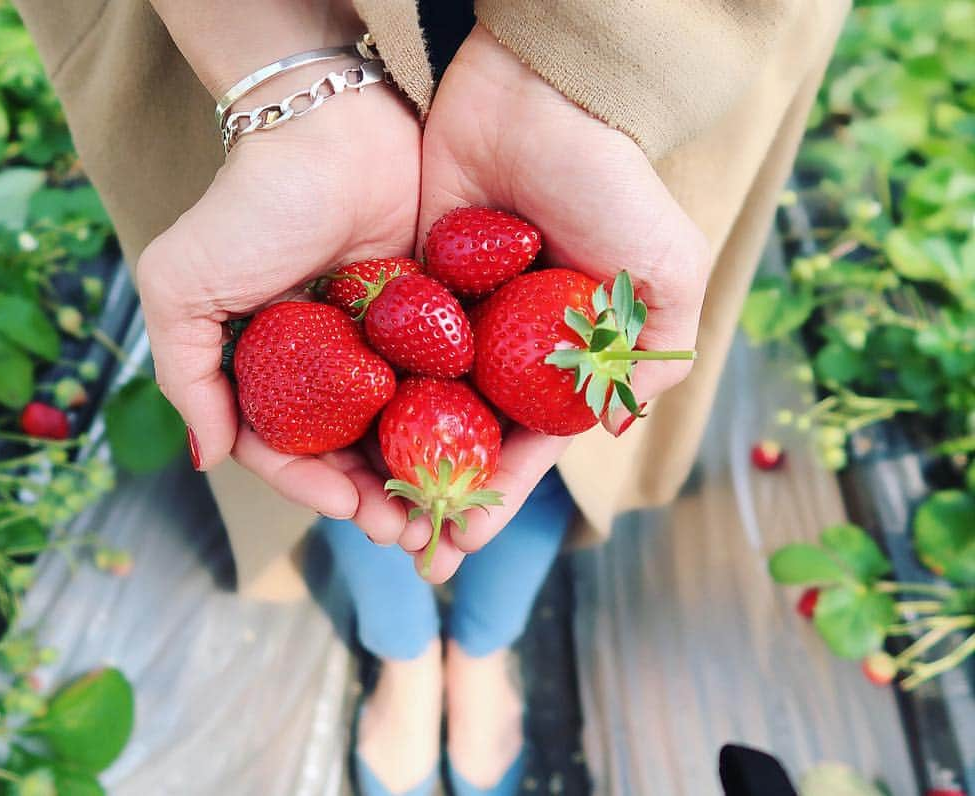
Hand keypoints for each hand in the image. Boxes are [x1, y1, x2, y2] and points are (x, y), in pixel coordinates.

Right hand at [137, 75, 420, 539]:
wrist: (330, 127)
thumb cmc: (250, 206)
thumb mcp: (183, 287)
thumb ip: (185, 374)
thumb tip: (207, 459)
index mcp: (265, 364)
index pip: (286, 447)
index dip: (313, 488)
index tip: (347, 510)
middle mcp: (321, 363)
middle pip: (350, 450)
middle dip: (376, 498)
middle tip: (410, 533)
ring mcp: (376, 344)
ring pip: (400, 428)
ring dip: (419, 475)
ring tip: (449, 513)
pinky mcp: (426, 320)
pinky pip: (441, 383)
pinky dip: (456, 423)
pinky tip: (478, 456)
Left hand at [401, 26, 710, 581]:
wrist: (534, 96)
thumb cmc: (609, 181)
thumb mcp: (662, 268)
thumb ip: (654, 352)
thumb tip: (616, 425)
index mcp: (560, 356)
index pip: (525, 446)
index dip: (496, 498)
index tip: (461, 542)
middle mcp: (503, 348)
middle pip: (462, 439)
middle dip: (436, 496)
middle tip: (405, 549)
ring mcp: (451, 321)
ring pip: (414, 408)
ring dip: (390, 461)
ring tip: (359, 510)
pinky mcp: (406, 288)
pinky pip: (380, 351)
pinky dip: (359, 394)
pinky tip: (332, 434)